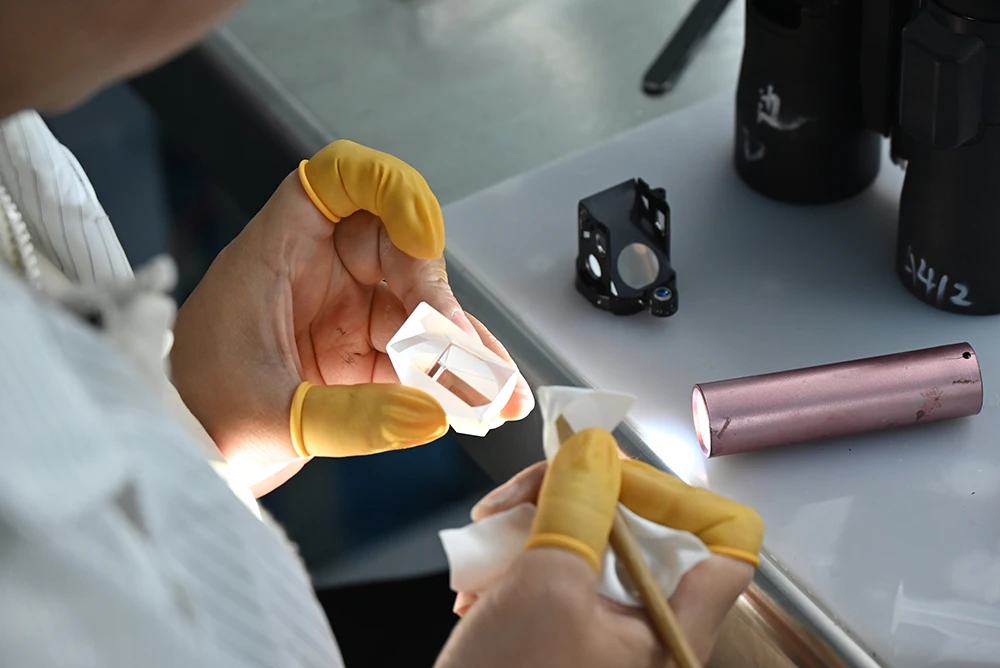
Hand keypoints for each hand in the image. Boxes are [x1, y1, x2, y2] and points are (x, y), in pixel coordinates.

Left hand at [170, 140, 533, 494]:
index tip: (423, 237)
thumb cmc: (194, 418)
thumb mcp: (269, 418)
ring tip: (501, 389)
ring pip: (415, 311)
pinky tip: (484, 402)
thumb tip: (433, 416)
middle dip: (438, 298)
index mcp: (275, 257)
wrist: (176, 459)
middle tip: (465, 353)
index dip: (387, 189)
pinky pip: (412, 357)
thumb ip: (354, 420)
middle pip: (395, 252)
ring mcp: (337, 316)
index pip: (334, 182)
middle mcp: (313, 274)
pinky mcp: (353, 358)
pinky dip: (448, 379)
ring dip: (461, 349)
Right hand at [434, 429, 763, 667]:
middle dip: (577, 499)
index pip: (726, 544)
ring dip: (535, 528)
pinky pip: (561, 574)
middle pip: (644, 531)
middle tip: (520, 495)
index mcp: (673, 630)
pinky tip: (479, 580)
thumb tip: (593, 446)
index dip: (678, 496)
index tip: (610, 472)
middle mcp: (650, 631)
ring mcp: (608, 635)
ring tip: (486, 542)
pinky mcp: (570, 636)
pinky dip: (521, 562)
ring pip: (592, 546)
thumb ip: (578, 507)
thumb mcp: (546, 586)